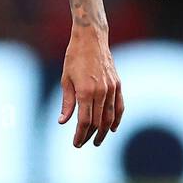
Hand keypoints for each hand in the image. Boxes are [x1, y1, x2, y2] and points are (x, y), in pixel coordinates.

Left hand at [58, 27, 123, 147]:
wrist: (91, 39)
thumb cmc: (74, 58)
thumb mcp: (66, 80)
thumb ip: (67, 103)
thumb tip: (63, 122)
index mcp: (85, 91)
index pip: (84, 121)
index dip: (80, 135)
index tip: (76, 143)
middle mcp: (100, 92)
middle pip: (97, 122)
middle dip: (90, 136)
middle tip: (83, 143)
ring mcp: (111, 88)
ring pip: (110, 117)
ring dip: (104, 132)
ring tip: (97, 141)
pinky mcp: (118, 84)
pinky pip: (119, 106)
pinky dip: (117, 119)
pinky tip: (113, 128)